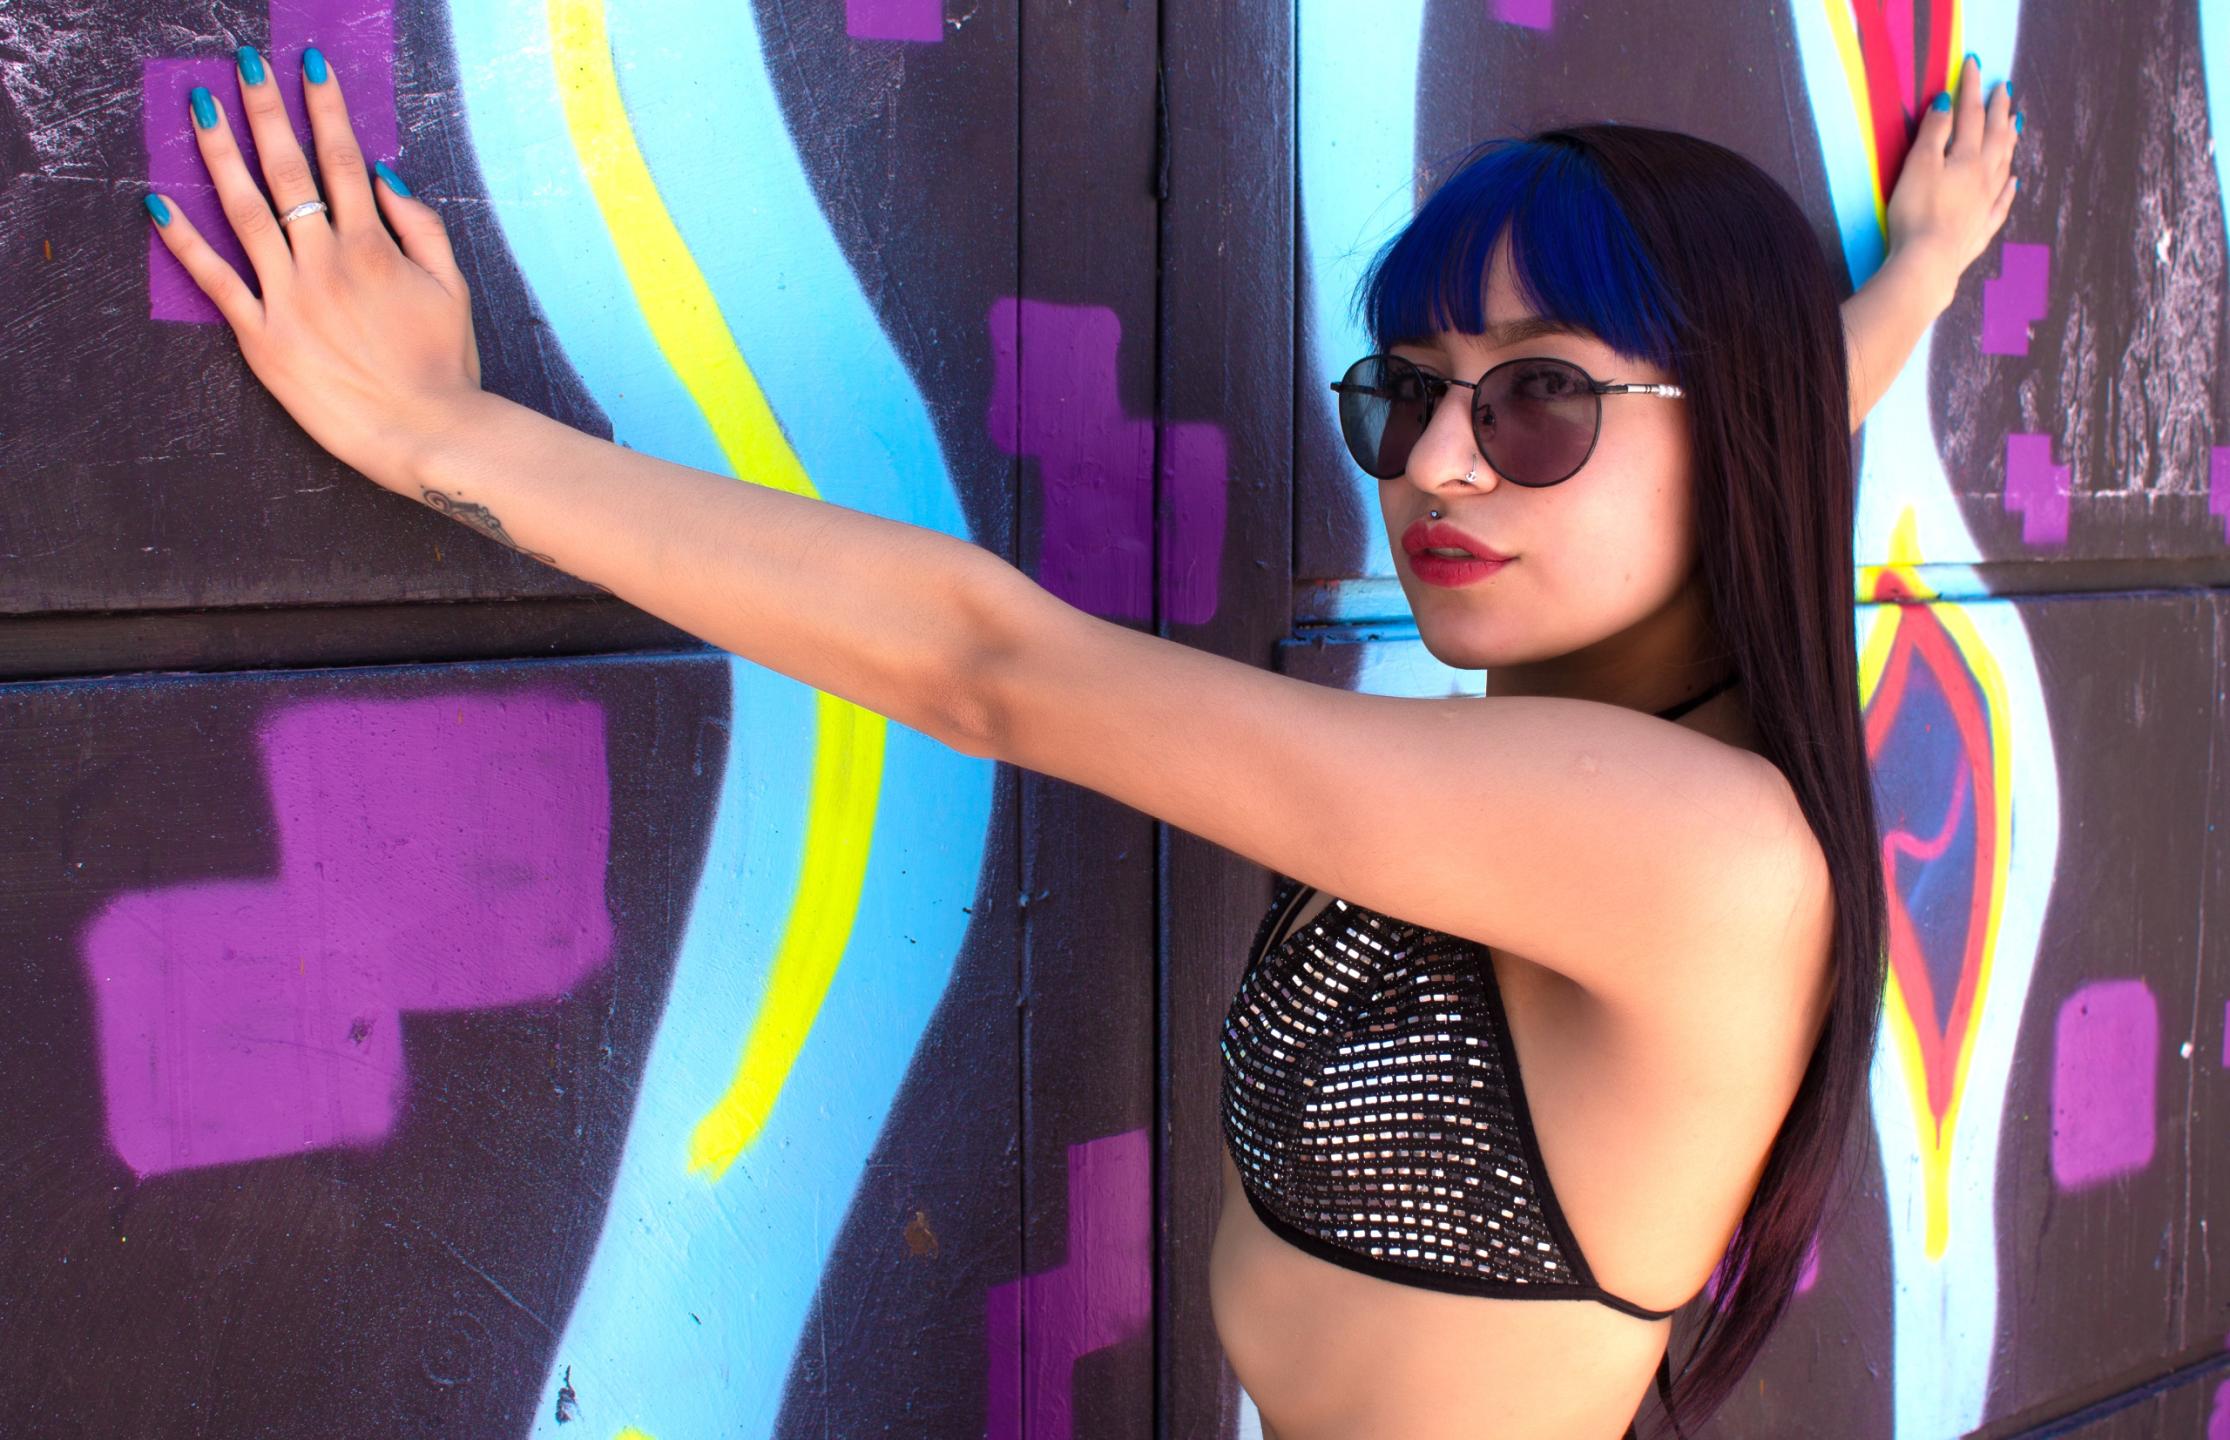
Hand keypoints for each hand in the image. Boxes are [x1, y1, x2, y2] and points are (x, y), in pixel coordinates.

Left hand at [144, 45, 484, 493]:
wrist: (425, 431)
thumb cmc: (444, 364)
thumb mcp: (453, 287)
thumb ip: (421, 227)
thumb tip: (384, 176)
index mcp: (374, 247)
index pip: (343, 159)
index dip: (325, 107)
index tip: (307, 66)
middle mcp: (326, 262)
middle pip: (289, 171)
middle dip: (267, 110)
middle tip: (245, 64)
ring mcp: (289, 298)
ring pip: (245, 211)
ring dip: (220, 154)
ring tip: (201, 108)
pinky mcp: (262, 338)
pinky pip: (216, 282)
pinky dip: (185, 243)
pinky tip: (159, 204)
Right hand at [1883, 53, 2024, 309]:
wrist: (1928, 263)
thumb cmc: (1917, 213)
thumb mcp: (1918, 166)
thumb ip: (1933, 134)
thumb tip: (1947, 103)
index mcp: (1967, 159)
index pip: (1971, 115)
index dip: (1971, 88)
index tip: (1974, 65)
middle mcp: (1984, 178)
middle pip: (1996, 137)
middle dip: (2000, 110)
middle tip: (2005, 89)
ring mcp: (1985, 204)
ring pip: (2004, 165)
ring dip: (2010, 141)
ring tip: (2017, 124)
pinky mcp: (1980, 229)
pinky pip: (2001, 202)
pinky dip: (2009, 188)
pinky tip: (2013, 182)